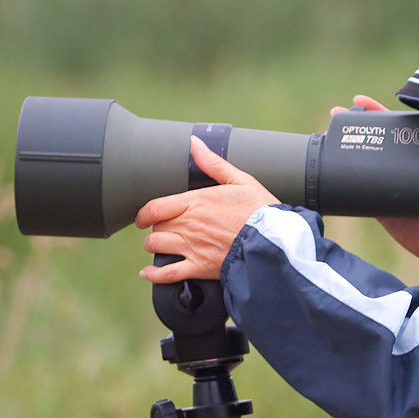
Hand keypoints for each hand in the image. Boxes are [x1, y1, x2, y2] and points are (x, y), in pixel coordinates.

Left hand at [135, 136, 280, 282]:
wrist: (274, 240)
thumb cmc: (261, 210)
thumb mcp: (241, 180)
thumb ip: (213, 163)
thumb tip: (195, 143)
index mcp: (195, 202)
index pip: (154, 207)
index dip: (144, 213)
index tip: (145, 216)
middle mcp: (188, 225)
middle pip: (156, 227)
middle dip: (157, 227)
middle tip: (166, 227)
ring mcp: (192, 248)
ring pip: (156, 247)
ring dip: (154, 246)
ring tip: (161, 245)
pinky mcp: (199, 268)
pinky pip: (167, 274)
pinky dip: (153, 275)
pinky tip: (149, 272)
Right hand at [331, 96, 418, 296]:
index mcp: (418, 152)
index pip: (396, 125)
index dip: (377, 111)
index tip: (359, 101)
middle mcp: (400, 164)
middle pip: (374, 138)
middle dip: (354, 123)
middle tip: (336, 115)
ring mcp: (386, 182)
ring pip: (360, 159)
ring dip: (342, 146)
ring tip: (326, 135)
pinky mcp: (375, 203)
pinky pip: (354, 187)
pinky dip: (339, 177)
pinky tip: (326, 166)